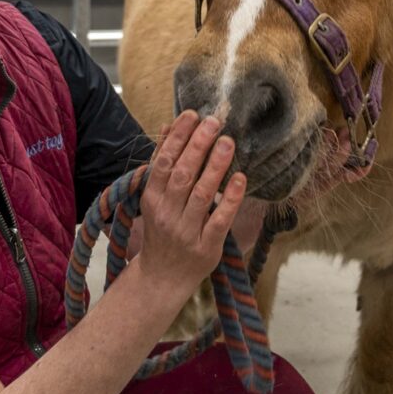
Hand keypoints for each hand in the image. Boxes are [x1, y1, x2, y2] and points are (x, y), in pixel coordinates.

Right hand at [136, 112, 245, 292]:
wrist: (161, 279)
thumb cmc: (161, 232)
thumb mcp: (154, 199)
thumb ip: (163, 164)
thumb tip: (168, 126)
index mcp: (152, 199)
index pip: (164, 162)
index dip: (177, 137)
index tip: (192, 115)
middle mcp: (167, 214)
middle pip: (183, 174)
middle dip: (198, 145)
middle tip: (214, 122)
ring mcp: (186, 231)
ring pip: (202, 194)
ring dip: (215, 165)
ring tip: (228, 141)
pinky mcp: (206, 247)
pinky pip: (220, 220)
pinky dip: (230, 198)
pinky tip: (240, 177)